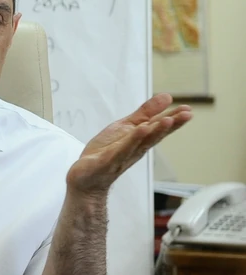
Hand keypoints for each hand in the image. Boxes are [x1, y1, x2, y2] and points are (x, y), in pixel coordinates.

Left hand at [66, 93, 191, 195]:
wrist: (86, 177)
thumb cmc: (106, 152)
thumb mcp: (125, 127)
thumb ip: (145, 113)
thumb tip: (166, 97)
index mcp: (140, 140)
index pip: (159, 128)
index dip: (174, 120)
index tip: (188, 110)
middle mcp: (135, 149)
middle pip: (155, 135)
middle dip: (171, 125)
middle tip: (187, 115)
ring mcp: (122, 156)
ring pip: (140, 143)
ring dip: (155, 131)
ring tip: (167, 120)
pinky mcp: (107, 161)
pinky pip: (120, 150)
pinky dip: (130, 141)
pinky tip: (140, 130)